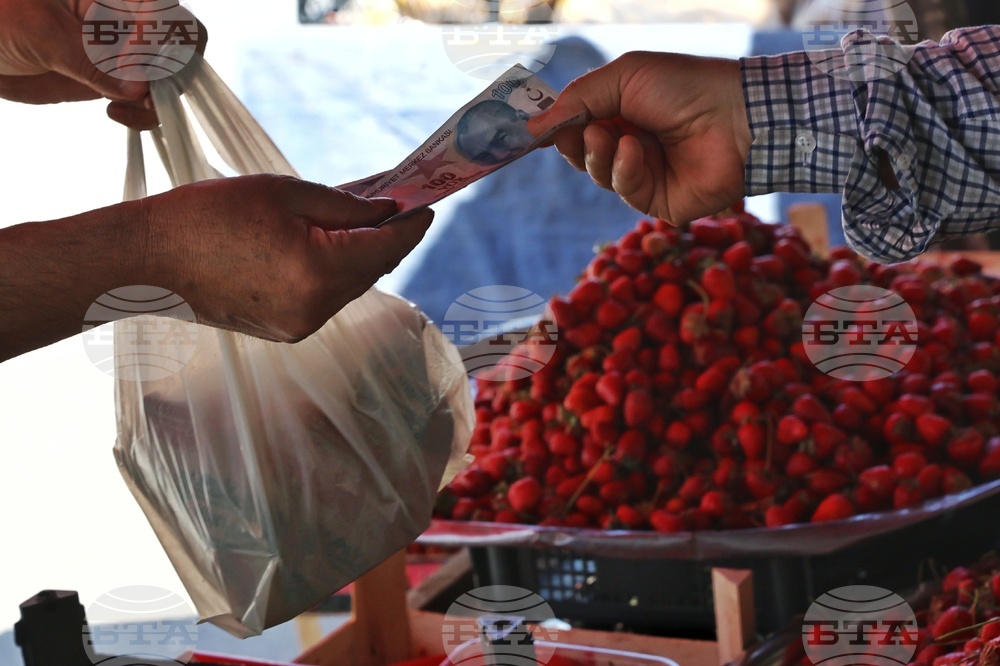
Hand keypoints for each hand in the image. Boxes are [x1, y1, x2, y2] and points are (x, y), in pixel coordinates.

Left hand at [0, 0, 160, 128]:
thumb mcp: (40, 31)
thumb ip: (90, 58)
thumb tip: (140, 88)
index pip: (167, 13)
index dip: (163, 40)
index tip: (133, 63)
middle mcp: (125, 23)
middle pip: (179, 47)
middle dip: (170, 74)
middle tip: (141, 96)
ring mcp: (122, 55)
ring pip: (167, 79)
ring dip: (158, 101)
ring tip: (124, 108)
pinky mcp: (112, 82)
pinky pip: (146, 101)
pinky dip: (143, 114)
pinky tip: (114, 111)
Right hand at [145, 175, 432, 341]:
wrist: (149, 259)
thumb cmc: (209, 215)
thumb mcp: (284, 192)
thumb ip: (345, 204)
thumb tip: (386, 208)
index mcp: (318, 271)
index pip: (386, 246)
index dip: (411, 224)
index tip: (427, 205)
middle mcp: (316, 307)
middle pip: (372, 268)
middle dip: (387, 236)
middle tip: (397, 204)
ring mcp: (300, 325)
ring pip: (351, 285)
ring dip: (361, 254)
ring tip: (362, 219)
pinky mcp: (285, 331)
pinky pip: (326, 297)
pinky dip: (335, 271)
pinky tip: (329, 245)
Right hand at [528, 52, 752, 225]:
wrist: (737, 116)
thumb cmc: (684, 86)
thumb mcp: (624, 77)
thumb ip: (578, 99)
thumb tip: (531, 126)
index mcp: (623, 111)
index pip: (577, 125)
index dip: (555, 129)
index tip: (531, 131)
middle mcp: (630, 143)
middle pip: (580, 154)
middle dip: (574, 143)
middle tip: (577, 131)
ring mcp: (645, 174)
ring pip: (598, 175)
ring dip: (600, 155)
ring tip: (618, 137)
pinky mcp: (658, 201)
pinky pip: (625, 191)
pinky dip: (625, 170)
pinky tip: (636, 151)